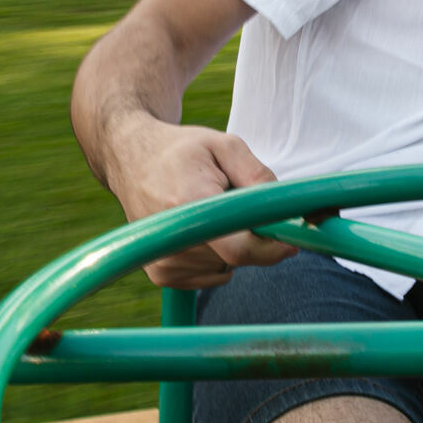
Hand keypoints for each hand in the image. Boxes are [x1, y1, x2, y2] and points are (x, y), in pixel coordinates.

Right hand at [103, 114, 297, 289]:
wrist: (132, 160)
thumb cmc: (184, 151)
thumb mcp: (225, 146)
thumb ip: (258, 175)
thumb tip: (286, 211)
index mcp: (189, 201)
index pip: (240, 247)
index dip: (272, 247)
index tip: (291, 239)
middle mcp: (171, 237)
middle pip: (237, 256)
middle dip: (251, 235)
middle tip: (234, 203)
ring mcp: (163, 260)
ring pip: (227, 267)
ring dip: (230, 244)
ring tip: (206, 211)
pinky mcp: (160, 274)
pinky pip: (212, 275)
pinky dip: (216, 256)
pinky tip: (198, 230)